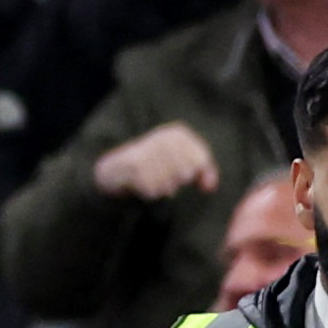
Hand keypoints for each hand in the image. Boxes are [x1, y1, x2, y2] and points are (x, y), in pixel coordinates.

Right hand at [92, 120, 218, 200]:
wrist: (117, 167)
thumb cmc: (156, 165)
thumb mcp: (181, 161)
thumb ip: (203, 171)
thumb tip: (210, 187)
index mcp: (177, 134)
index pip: (201, 159)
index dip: (199, 174)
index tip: (191, 177)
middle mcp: (163, 139)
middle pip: (186, 174)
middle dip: (178, 181)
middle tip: (165, 176)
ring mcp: (149, 153)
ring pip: (171, 185)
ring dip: (164, 189)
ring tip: (153, 179)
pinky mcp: (136, 169)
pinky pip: (154, 192)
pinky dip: (151, 193)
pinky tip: (143, 183)